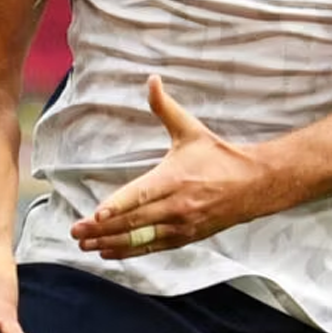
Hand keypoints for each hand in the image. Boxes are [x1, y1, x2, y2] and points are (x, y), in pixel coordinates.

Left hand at [70, 76, 275, 258]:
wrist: (255, 185)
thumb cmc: (219, 156)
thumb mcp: (191, 130)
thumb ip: (165, 108)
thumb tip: (152, 80)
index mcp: (174, 179)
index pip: (140, 195)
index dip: (118, 206)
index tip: (96, 213)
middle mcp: (177, 206)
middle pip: (134, 222)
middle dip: (102, 229)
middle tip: (76, 232)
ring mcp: (181, 225)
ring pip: (141, 239)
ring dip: (111, 243)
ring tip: (85, 244)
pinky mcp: (185, 237)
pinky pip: (152, 248)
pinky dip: (130, 252)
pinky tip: (108, 252)